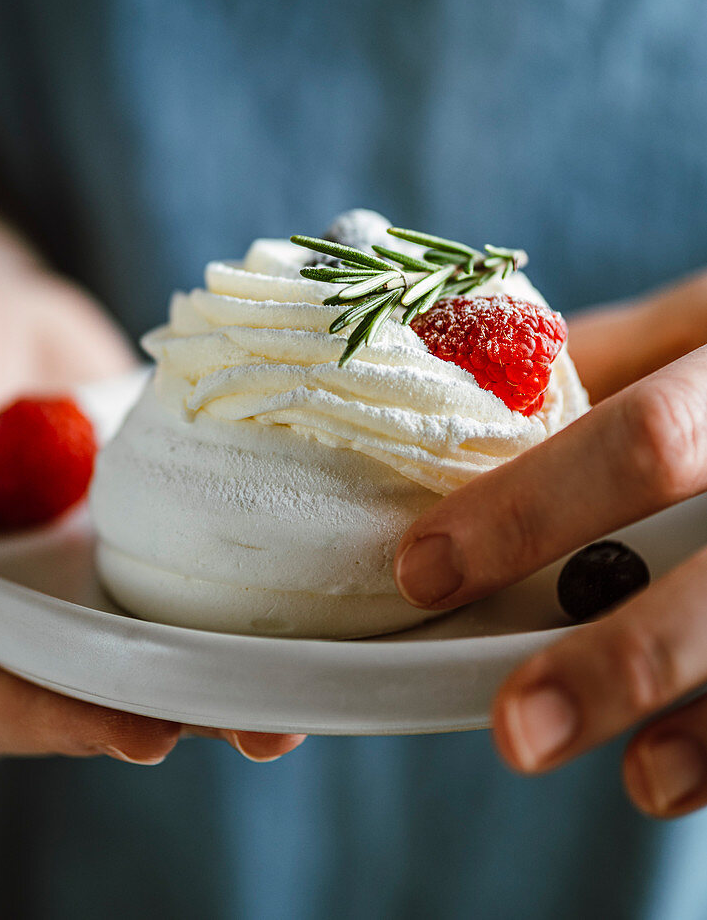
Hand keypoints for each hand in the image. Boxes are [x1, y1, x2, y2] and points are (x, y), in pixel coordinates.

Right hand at [0, 192, 303, 764]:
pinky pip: (188, 562)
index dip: (54, 718)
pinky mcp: (136, 527)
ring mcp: (73, 573)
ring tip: (307, 678)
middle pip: (81, 685)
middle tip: (262, 721)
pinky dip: (244, 581)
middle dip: (172, 708)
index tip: (145, 727)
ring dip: (225, 663)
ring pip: (149, 636)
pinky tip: (312, 586)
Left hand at [394, 270, 706, 816]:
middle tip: (517, 727)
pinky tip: (672, 769)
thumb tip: (452, 392)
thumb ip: (602, 360)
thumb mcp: (700, 331)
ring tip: (624, 775)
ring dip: (695, 730)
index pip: (644, 443)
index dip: (528, 511)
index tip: (427, 570)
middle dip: (616, 660)